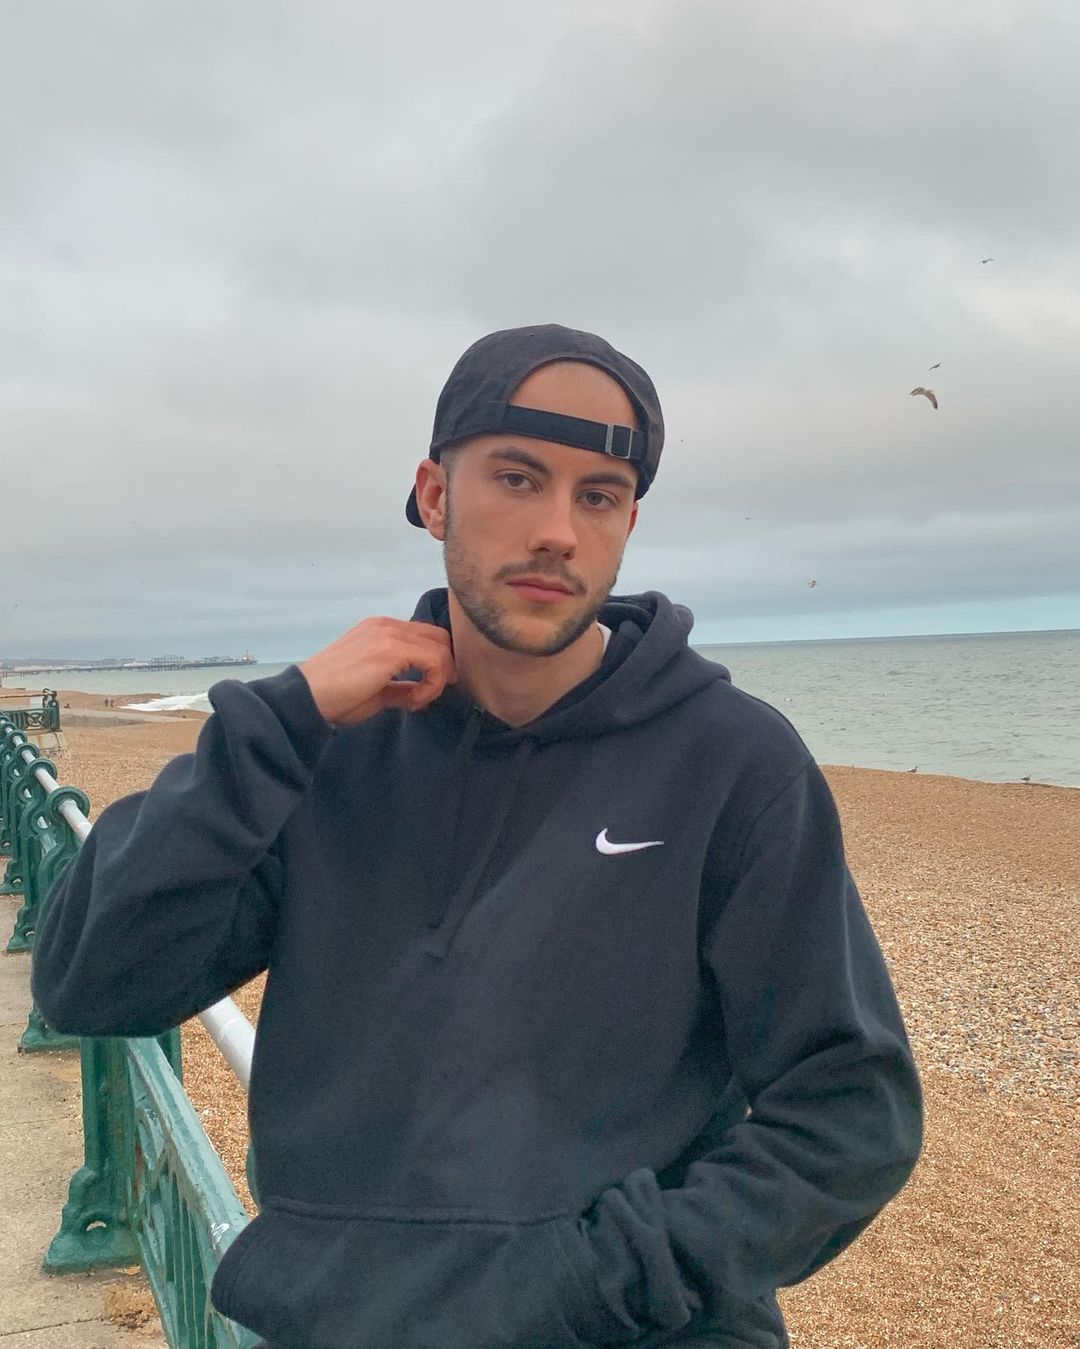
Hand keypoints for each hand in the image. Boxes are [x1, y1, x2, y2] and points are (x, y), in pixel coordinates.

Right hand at [299, 617, 455, 724]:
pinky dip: (432, 684)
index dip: (436, 662)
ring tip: (417, 700)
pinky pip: (434, 661)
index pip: (425, 636)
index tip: (427, 690)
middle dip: (444, 666)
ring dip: (438, 678)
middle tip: (432, 692)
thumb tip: (421, 693)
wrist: (308, 696)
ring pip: (440, 647)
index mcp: (381, 629)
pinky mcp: (392, 648)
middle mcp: (387, 625)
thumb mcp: (376, 689)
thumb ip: (400, 686)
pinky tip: (414, 701)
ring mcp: (390, 633)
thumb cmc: (335, 696)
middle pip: (439, 637)